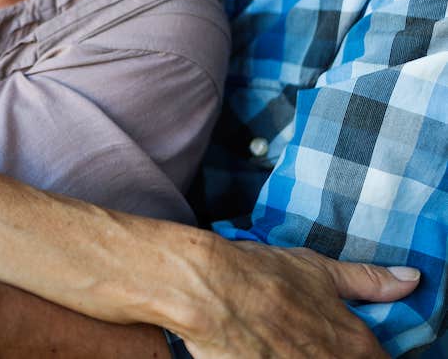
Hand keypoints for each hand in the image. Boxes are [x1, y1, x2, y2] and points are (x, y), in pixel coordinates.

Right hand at [177, 237, 418, 357]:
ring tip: (282, 341)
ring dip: (300, 354)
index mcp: (354, 344)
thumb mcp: (316, 269)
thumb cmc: (261, 273)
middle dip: (329, 352)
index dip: (364, 352)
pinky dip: (276, 358)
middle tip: (300, 336)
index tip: (344, 342)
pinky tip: (266, 348)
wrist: (208, 288)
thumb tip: (411, 280)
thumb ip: (367, 280)